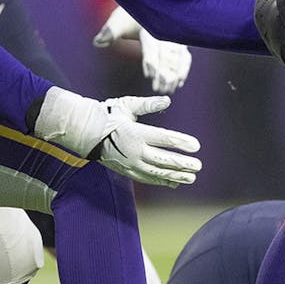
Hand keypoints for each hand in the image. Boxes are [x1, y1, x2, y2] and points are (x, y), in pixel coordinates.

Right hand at [32, 87, 200, 186]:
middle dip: (183, 164)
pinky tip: (175, 183)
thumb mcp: (127, 105)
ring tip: (192, 177)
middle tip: (198, 166)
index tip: (197, 146)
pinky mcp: (127, 171)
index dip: (181, 142)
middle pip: (163, 159)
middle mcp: (134, 150)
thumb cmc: (109, 115)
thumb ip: (148, 104)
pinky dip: (162, 181)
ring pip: (157, 172)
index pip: (164, 138)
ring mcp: (130, 163)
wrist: (85, 134)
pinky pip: (147, 178)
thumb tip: (167, 100)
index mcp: (136, 132)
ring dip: (176, 176)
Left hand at [93, 5, 193, 93]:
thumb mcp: (119, 20)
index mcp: (152, 27)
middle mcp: (166, 33)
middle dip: (164, 73)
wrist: (151, 2)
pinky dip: (183, 70)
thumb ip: (110, 31)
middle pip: (167, 56)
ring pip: (178, 59)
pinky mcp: (180, 43)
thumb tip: (98, 42)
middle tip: (159, 89)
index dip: (151, 61)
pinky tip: (178, 83)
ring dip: (174, 76)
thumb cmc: (131, 14)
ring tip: (167, 90)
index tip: (150, 75)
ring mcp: (175, 39)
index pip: (152, 46)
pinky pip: (185, 58)